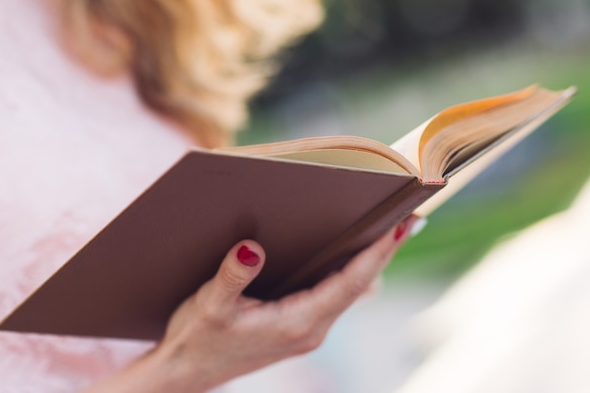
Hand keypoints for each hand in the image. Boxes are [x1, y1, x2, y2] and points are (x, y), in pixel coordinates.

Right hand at [82, 215, 419, 392]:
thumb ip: (231, 277)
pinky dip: (348, 272)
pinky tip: (344, 253)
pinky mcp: (298, 327)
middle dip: (382, 252)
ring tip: (381, 228)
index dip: (378, 253)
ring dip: (367, 262)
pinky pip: (335, 295)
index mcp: (297, 323)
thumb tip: (250, 247)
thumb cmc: (195, 341)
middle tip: (405, 217)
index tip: (402, 225)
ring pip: (350, 291)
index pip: (350, 282)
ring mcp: (307, 330)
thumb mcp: (209, 307)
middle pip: (359, 284)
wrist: (185, 374)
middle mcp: (311, 329)